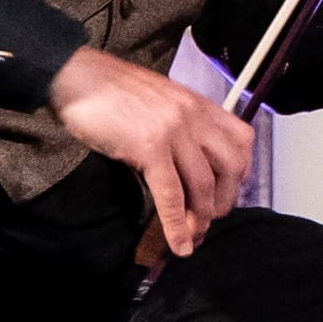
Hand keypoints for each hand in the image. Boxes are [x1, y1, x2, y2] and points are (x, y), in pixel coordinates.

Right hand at [50, 48, 251, 258]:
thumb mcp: (162, 100)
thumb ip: (182, 124)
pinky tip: (178, 243)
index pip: (242, 139)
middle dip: (225, 200)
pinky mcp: (149, 149)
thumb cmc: (114, 91)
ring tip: (194, 237)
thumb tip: (186, 159)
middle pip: (230, 166)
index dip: (242, 170)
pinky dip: (175, 224)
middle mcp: (195, 117)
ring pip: (202, 185)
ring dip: (201, 218)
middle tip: (212, 220)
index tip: (231, 190)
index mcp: (200, 104)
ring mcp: (174, 132)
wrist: (80, 78)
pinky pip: (170, 193)